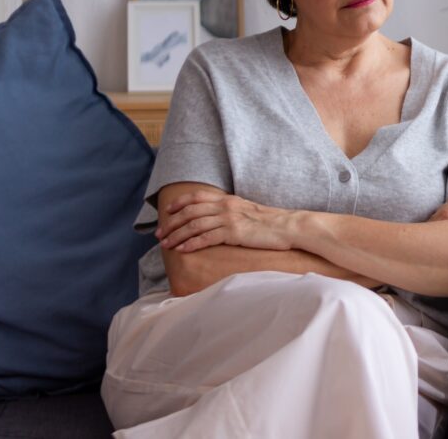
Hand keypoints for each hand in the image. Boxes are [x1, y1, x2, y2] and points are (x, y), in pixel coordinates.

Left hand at [156, 190, 292, 252]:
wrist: (287, 227)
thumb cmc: (270, 223)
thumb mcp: (247, 211)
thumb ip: (231, 211)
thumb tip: (217, 218)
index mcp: (228, 199)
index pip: (197, 197)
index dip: (179, 203)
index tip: (167, 211)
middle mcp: (225, 206)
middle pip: (190, 212)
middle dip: (171, 223)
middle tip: (160, 234)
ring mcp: (229, 218)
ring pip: (194, 225)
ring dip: (177, 235)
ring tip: (166, 244)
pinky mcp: (234, 232)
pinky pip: (206, 238)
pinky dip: (191, 243)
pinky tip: (182, 249)